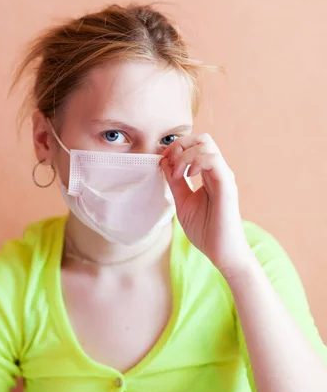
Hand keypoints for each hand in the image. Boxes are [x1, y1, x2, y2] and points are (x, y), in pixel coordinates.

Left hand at [161, 133, 252, 274]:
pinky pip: (212, 159)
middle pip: (202, 138)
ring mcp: (223, 176)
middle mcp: (218, 171)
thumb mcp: (182, 202)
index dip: (176, 148)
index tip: (164, 163)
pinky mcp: (226, 185)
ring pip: (206, 144)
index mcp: (209, 174)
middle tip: (170, 164)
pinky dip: (195, 162)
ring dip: (185, 155)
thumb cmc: (205, 230)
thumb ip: (174, 182)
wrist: (221, 252)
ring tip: (178, 173)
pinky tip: (187, 176)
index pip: (196, 145)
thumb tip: (163, 162)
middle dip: (180, 145)